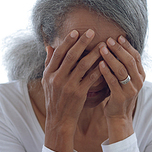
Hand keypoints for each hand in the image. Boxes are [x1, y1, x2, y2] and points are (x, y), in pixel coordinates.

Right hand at [41, 29, 102, 151]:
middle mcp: (57, 79)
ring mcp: (68, 86)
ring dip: (94, 53)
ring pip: (83, 65)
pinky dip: (98, 69)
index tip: (76, 32)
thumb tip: (49, 46)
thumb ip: (48, 63)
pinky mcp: (79, 94)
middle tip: (92, 31)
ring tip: (103, 45)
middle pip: (71, 56)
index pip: (58, 53)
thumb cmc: (54, 98)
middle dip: (82, 42)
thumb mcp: (46, 81)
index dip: (67, 41)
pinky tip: (105, 62)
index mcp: (48, 74)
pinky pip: (91, 78)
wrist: (58, 119)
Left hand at [98, 35, 144, 140]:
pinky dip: (106, 71)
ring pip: (121, 70)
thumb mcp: (125, 80)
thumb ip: (123, 66)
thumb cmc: (118, 95)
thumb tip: (115, 46)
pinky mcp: (120, 97)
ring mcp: (130, 90)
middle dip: (119, 49)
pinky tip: (99, 64)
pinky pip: (113, 81)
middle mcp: (138, 82)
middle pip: (129, 61)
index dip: (127, 46)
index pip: (135, 57)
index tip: (118, 37)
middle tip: (108, 39)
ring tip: (102, 48)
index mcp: (140, 76)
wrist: (119, 117)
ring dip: (111, 58)